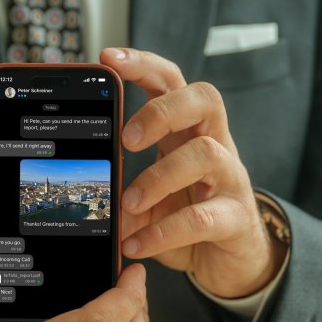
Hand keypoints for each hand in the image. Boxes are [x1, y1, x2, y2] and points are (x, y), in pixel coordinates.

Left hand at [100, 48, 286, 298]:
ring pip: (207, 153)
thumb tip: (85, 199)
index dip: (144, 64)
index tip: (107, 58)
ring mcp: (230, 180)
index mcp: (187, 132)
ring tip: (129, 203)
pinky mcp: (236, 219)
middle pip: (204, 99)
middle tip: (128, 140)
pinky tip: (138, 244)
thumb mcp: (147, 202)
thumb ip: (120, 194)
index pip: (171, 82)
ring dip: (159, 177)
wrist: (229, 263)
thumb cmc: (188, 220)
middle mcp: (215, 146)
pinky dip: (164, 231)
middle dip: (163, 110)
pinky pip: (203, 217)